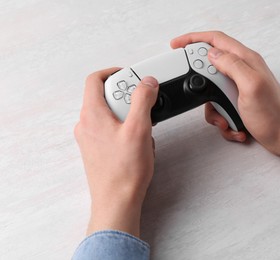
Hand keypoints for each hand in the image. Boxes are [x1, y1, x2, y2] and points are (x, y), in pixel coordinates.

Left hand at [74, 68, 158, 236]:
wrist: (116, 201)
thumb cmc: (125, 171)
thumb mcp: (139, 129)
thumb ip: (143, 101)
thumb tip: (147, 82)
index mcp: (92, 115)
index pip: (95, 80)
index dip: (113, 72)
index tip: (130, 76)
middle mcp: (86, 125)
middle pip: (105, 96)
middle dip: (127, 98)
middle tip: (143, 106)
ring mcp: (90, 138)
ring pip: (110, 114)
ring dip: (129, 116)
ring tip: (143, 130)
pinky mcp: (96, 150)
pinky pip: (111, 130)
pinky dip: (125, 129)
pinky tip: (138, 144)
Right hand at [171, 31, 279, 160]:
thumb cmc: (273, 114)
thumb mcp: (251, 85)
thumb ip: (232, 65)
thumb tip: (212, 54)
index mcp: (246, 60)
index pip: (216, 40)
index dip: (194, 39)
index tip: (177, 45)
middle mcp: (242, 71)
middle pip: (210, 69)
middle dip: (203, 87)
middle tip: (208, 99)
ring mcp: (239, 88)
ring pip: (211, 93)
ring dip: (215, 111)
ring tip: (227, 119)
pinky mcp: (238, 102)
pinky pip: (219, 108)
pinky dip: (223, 119)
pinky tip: (235, 125)